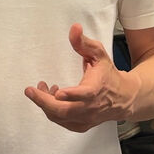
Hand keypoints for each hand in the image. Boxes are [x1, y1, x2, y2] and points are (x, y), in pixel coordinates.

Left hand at [24, 24, 138, 132]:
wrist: (123, 97)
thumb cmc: (108, 75)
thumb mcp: (99, 54)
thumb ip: (84, 42)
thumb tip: (74, 28)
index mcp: (96, 90)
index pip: (85, 95)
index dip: (72, 95)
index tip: (59, 92)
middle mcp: (90, 108)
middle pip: (65, 110)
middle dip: (44, 101)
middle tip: (30, 90)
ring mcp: (85, 119)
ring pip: (60, 117)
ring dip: (45, 104)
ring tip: (42, 88)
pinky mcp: (81, 125)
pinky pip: (62, 122)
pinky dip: (52, 112)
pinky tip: (52, 98)